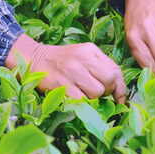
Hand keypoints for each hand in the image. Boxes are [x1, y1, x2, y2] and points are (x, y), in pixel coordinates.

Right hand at [5, 34, 126, 103]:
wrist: (34, 59)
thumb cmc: (62, 60)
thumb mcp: (82, 55)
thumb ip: (100, 66)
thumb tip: (118, 89)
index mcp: (91, 50)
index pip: (115, 70)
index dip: (120, 87)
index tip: (119, 97)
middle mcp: (83, 58)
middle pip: (109, 81)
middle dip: (106, 92)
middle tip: (97, 94)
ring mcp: (71, 71)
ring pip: (96, 92)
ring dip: (93, 98)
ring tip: (82, 93)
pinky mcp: (62, 84)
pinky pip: (81, 100)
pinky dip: (81, 103)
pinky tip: (74, 98)